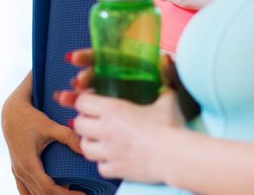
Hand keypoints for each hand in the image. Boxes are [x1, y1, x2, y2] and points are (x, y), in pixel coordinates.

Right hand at [2, 76, 80, 194]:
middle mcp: (21, 171)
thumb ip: (68, 136)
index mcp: (29, 163)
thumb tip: (85, 148)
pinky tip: (50, 194)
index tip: (82, 193)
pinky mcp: (17, 171)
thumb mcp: (49, 126)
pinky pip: (25, 191)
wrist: (11, 113)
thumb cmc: (30, 119)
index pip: (48, 189)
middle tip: (81, 193)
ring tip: (69, 192)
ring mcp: (17, 173)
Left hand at [70, 90, 185, 183]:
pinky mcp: (116, 168)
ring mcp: (109, 151)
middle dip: (84, 122)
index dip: (84, 101)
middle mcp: (106, 130)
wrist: (175, 156)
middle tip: (94, 122)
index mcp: (114, 110)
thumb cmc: (170, 128)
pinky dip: (104, 164)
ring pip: (84, 148)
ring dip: (90, 144)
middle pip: (78, 124)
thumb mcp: (167, 103)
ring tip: (100, 141)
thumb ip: (164, 92)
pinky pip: (100, 167)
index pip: (82, 102)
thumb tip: (168, 85)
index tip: (92, 102)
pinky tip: (112, 159)